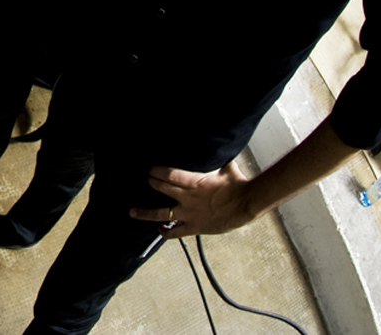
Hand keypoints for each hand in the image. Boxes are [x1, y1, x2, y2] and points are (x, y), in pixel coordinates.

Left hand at [132, 163, 255, 237]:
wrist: (248, 204)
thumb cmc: (238, 184)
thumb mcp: (226, 168)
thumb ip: (217, 160)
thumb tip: (218, 148)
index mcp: (194, 181)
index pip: (169, 174)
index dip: (156, 171)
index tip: (149, 169)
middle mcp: (188, 198)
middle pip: (162, 188)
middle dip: (152, 183)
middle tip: (146, 180)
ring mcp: (190, 214)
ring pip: (162, 213)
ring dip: (146, 212)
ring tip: (133, 211)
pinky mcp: (196, 227)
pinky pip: (176, 232)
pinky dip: (166, 231)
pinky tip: (159, 229)